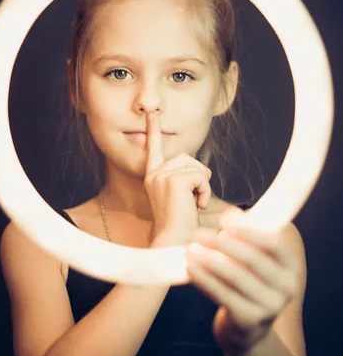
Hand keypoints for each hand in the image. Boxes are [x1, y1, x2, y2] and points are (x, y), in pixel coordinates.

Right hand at [144, 112, 211, 245]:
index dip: (153, 130)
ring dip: (202, 186)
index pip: (154, 149)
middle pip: (187, 158)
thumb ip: (182, 179)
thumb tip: (201, 170)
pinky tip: (196, 206)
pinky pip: (201, 176)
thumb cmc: (180, 224)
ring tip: (194, 204)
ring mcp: (162, 176)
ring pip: (196, 167)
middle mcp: (154, 174)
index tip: (151, 114)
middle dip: (198, 176)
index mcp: (152, 176)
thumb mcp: (178, 197)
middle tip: (194, 199)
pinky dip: (205, 191)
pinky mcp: (174, 180)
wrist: (173, 241)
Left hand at [185, 208, 299, 354]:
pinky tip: (190, 268)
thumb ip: (246, 238)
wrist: (248, 334)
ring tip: (189, 249)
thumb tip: (232, 213)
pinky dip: (204, 279)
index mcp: (290, 267)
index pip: (275, 243)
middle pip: (252, 258)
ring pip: (234, 276)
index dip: (249, 230)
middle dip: (222, 242)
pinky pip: (222, 294)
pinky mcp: (249, 321)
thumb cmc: (248, 286)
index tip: (224, 219)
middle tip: (197, 233)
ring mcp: (269, 307)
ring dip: (208, 259)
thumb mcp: (254, 262)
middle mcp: (285, 288)